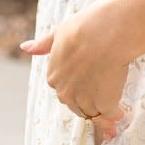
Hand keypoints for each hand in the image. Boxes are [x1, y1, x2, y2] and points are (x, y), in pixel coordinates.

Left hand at [19, 0, 131, 141]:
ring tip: (114, 111)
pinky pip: (109, 115)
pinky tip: (120, 112)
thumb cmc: (84, 28)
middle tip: (102, 96)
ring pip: (92, 113)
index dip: (77, 87)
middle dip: (88, 102)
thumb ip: (44, 44)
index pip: (64, 89)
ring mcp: (84, 100)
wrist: (105, 34)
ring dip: (102, 113)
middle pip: (76, 105)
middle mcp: (65, 92)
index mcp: (53, 76)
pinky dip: (115, 115)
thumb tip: (24, 47)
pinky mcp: (104, 104)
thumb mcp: (59, 32)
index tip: (88, 83)